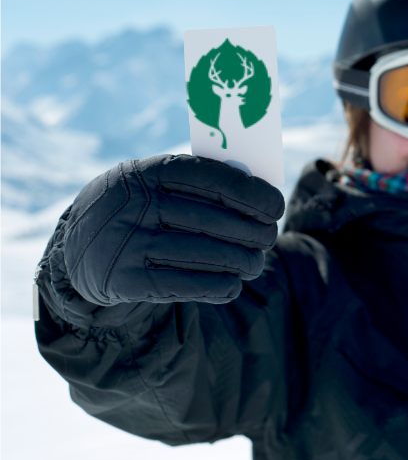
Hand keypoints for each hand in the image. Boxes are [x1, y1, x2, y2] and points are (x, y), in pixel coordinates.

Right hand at [62, 155, 284, 305]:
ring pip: (204, 255)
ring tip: (255, 263)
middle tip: (270, 238)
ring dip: (241, 262)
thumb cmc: (140, 209)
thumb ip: (197, 184)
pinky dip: (217, 286)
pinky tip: (233, 284)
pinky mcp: (125, 281)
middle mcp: (134, 206)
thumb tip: (259, 194)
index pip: (207, 178)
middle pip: (212, 220)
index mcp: (146, 173)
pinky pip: (184, 285)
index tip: (276, 207)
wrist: (79, 249)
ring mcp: (127, 244)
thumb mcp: (155, 185)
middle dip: (252, 232)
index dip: (248, 193)